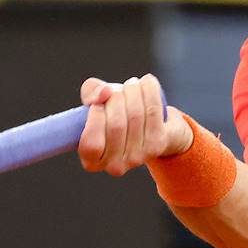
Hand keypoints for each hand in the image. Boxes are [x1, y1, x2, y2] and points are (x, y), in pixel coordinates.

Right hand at [77, 74, 193, 175]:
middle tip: (116, 90)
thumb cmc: (115, 114)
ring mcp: (137, 158)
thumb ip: (90, 94)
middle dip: (115, 97)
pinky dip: (149, 90)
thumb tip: (104, 93)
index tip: (98, 105)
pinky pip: (153, 110)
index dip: (95, 119)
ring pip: (135, 114)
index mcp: (92, 161)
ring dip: (132, 91)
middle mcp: (114, 165)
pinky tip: (147, 82)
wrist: (152, 127)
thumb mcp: (95, 102)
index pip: (91, 144)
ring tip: (131, 85)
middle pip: (116, 124)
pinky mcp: (157, 145)